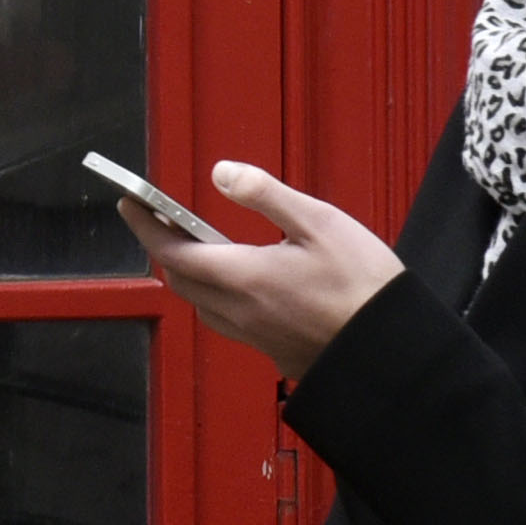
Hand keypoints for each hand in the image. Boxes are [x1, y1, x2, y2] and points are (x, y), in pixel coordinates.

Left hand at [126, 160, 403, 377]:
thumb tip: (222, 173)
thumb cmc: (366, 287)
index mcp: (245, 277)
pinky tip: (238, 281)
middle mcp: (240, 312)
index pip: (174, 251)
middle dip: (163, 246)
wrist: (394, 351)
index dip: (146, 226)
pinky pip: (226, 321)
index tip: (130, 202)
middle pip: (180, 279)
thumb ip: (266, 195)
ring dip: (188, 273)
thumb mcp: (320, 223)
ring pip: (201, 303)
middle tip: (159, 218)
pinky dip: (215, 296)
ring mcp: (255, 335)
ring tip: (195, 243)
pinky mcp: (272, 350)